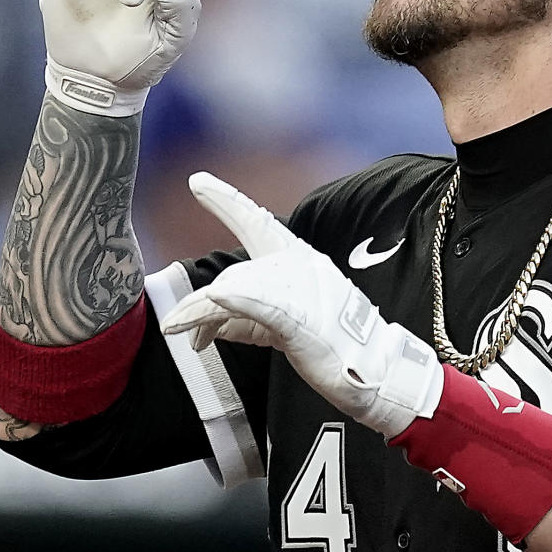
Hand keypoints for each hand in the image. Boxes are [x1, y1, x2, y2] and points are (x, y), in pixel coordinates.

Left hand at [159, 172, 444, 438]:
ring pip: (239, 289)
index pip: (257, 223)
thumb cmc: (329, 346)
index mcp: (298, 260)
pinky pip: (262, 301)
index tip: (197, 180)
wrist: (377, 371)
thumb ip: (242, 320)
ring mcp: (302, 289)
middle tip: (174, 323)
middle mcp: (300, 265)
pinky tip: (215, 297)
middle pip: (237, 273)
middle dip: (198, 303)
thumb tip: (204, 328)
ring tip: (177, 327)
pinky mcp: (300, 316)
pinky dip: (236, 298)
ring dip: (202, 311)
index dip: (226, 201)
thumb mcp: (279, 326)